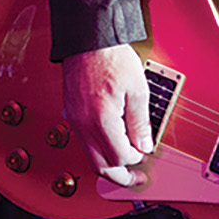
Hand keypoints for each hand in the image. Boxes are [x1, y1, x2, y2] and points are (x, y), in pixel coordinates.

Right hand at [62, 44, 151, 186]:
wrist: (89, 38)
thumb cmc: (112, 57)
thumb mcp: (138, 90)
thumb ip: (141, 123)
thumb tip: (145, 146)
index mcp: (101, 119)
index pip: (120, 157)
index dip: (136, 159)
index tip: (145, 152)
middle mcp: (83, 123)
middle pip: (100, 166)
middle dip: (121, 176)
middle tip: (137, 179)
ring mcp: (74, 119)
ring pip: (90, 156)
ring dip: (109, 164)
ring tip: (128, 164)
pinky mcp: (72, 113)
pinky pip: (84, 141)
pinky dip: (99, 149)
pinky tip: (113, 143)